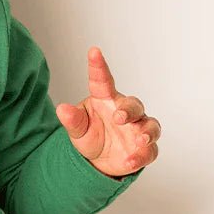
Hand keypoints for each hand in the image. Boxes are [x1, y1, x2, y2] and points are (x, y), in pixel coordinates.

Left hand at [55, 47, 161, 176]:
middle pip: (134, 105)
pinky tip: (130, 161)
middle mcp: (125, 112)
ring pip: (151, 126)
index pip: (103, 81)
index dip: (98, 66)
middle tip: (119, 117)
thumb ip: (72, 120)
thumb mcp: (78, 130)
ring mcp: (138, 130)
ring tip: (139, 139)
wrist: (99, 162)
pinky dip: (141, 156)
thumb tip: (61, 109)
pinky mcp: (144, 149)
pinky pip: (149, 151)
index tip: (93, 51)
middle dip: (129, 111)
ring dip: (147, 132)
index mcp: (106, 100)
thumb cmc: (91, 136)